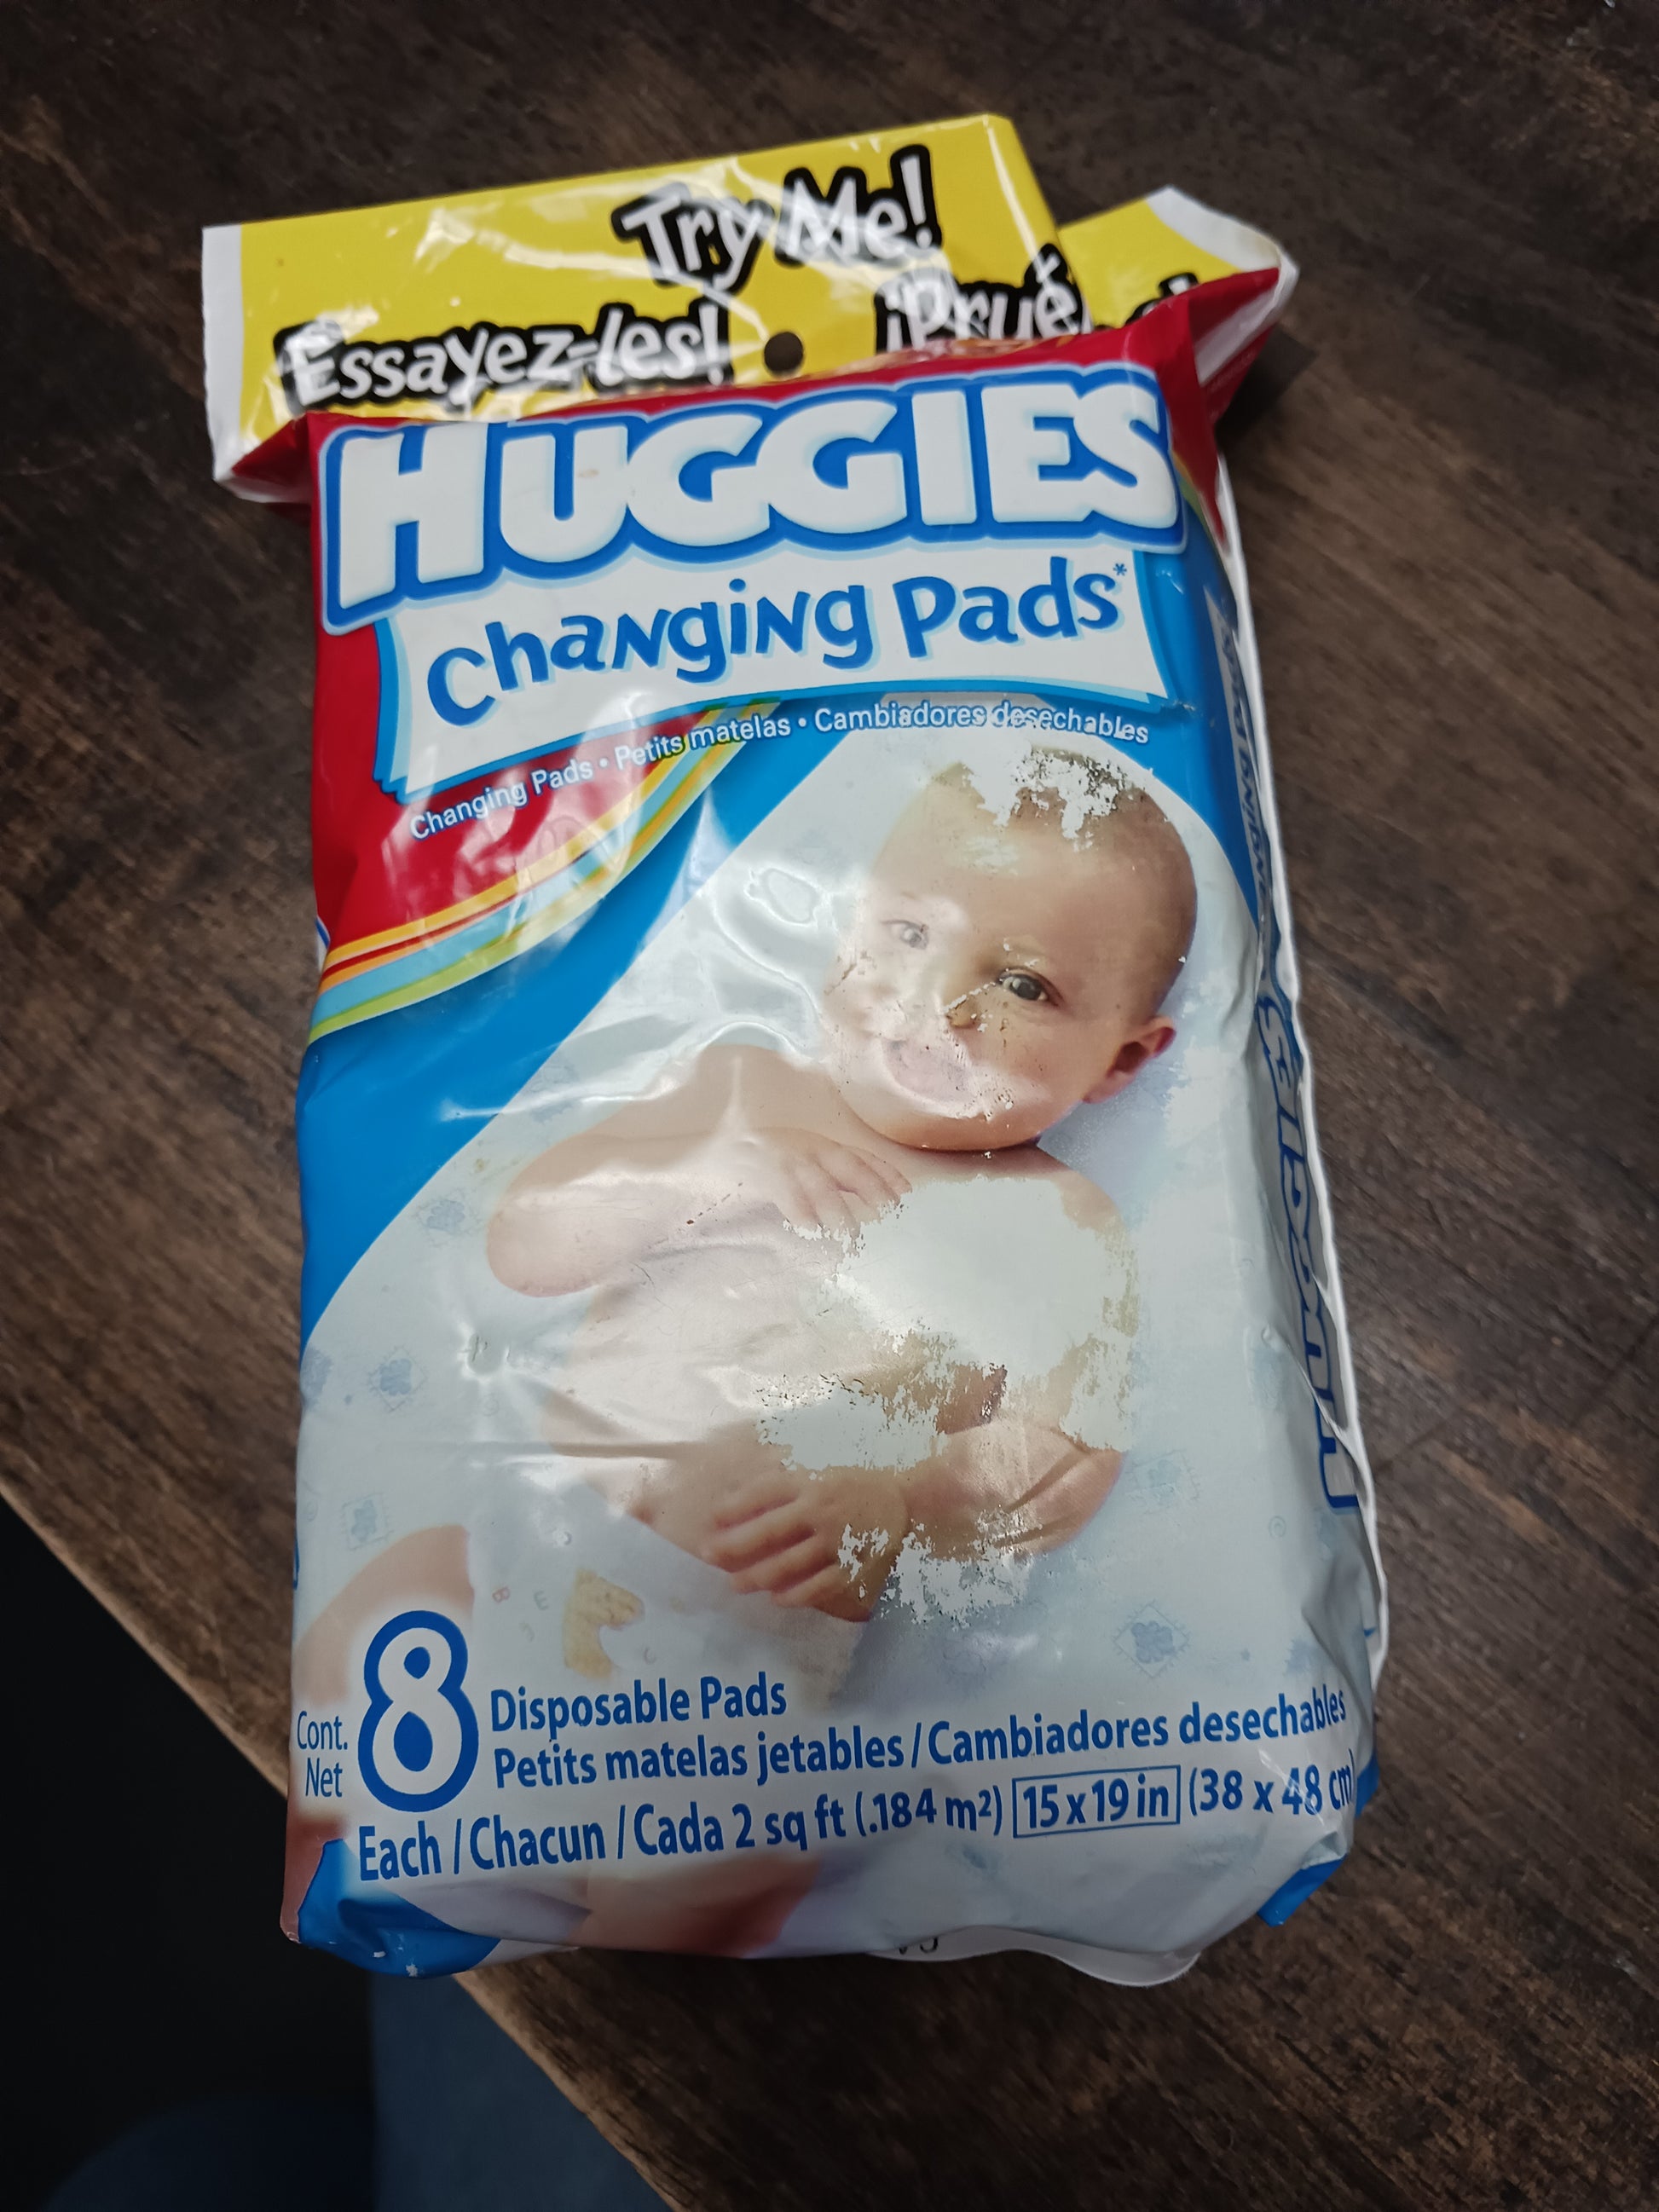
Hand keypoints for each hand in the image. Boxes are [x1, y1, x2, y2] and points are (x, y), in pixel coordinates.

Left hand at [700, 1468, 909, 1620]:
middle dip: (734, 1545)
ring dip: (758, 1576)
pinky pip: (820, 1586)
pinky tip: (775, 1598)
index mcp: (811, 1482)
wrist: (903, 1501)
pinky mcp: (852, 1566)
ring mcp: (837, 1541)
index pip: (765, 1493)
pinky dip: (796, 1594)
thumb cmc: (851, 1482)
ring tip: (735, 1584)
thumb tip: (739, 1486)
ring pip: (789, 1564)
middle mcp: (821, 1511)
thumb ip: (783, 1475)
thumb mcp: (818, 1466)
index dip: (735, 1506)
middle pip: (770, 1531)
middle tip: (709, 1555)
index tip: (712, 1518)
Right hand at [708, 1127, 908, 1237]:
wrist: (724, 1142)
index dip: (887, 1175)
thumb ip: (835, 1177)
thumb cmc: (772, 1158)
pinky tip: (812, 1230)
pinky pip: (788, 1195)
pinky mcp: (766, 1174)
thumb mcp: (807, 1159)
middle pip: (850, 1168)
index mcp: (825, 1145)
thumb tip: (869, 1204)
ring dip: (839, 1211)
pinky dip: (801, 1212)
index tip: (907, 1196)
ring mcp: (790, 1160)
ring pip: (821, 1186)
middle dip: (873, 1191)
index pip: (863, 1158)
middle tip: (891, 1217)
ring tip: (852, 1236)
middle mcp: (812, 1149)